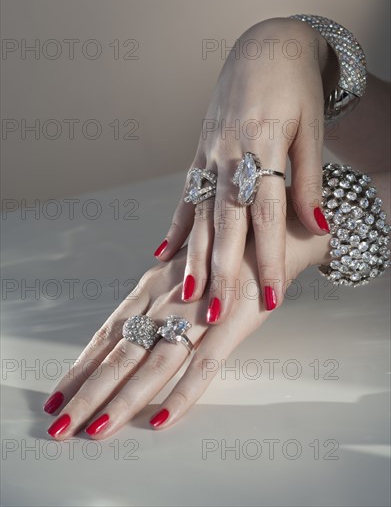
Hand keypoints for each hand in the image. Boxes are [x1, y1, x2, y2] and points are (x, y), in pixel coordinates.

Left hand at [43, 189, 330, 438]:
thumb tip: (131, 312)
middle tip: (58, 427)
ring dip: (122, 400)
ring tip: (94, 431)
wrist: (273, 231)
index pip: (107, 334)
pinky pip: (204, 364)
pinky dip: (182, 394)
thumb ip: (155, 292)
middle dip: (87, 392)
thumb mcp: (181, 266)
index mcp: (152, 287)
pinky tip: (160, 420)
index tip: (56, 395)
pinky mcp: (232, 323)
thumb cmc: (226, 250)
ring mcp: (197, 312)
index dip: (80, 366)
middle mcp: (166, 301)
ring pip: (152, 363)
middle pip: (120, 353)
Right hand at [155, 17, 336, 322]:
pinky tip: (162, 256)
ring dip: (194, 256)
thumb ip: (307, 180)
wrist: (265, 48)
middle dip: (223, 270)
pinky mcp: (199, 154)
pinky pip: (186, 195)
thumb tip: (316, 225)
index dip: (271, 258)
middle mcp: (231, 153)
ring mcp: (210, 154)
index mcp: (265, 145)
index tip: (273, 297)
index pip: (269, 215)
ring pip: (201, 214)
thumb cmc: (296, 88)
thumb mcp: (311, 128)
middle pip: (227, 222)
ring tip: (188, 294)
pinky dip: (175, 227)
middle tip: (217, 312)